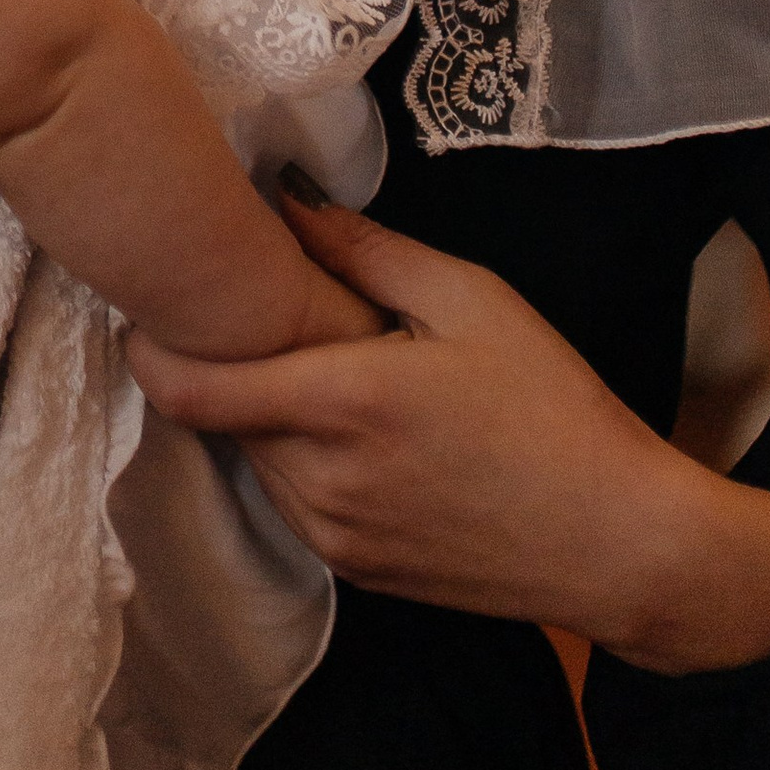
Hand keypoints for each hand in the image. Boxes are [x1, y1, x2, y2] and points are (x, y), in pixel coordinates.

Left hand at [129, 193, 769, 676]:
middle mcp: (320, 478)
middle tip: (264, 319)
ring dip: (267, 415)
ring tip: (329, 374)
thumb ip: (366, 250)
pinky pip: (293, 501)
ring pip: (255, 459)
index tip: (151, 304)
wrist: (619, 543)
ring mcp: (333, 535)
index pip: (189, 387)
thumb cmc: (555, 410)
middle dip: (229, 365)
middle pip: (220, 415)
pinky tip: (361, 433)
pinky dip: (301, 460)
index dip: (149, 347)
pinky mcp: (355, 572)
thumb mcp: (472, 301)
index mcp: (341, 402)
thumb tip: (284, 197)